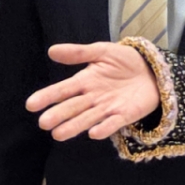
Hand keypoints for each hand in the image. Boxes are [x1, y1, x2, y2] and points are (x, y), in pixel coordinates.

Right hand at [25, 43, 158, 140]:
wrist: (154, 69)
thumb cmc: (125, 61)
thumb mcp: (103, 51)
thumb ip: (79, 53)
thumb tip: (52, 50)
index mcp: (85, 81)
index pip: (63, 90)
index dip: (48, 96)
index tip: (31, 104)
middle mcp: (92, 97)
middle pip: (72, 107)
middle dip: (58, 115)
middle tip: (43, 123)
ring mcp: (107, 108)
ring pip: (88, 118)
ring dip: (74, 126)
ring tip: (58, 134)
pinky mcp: (124, 115)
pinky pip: (113, 123)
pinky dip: (104, 128)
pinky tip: (94, 133)